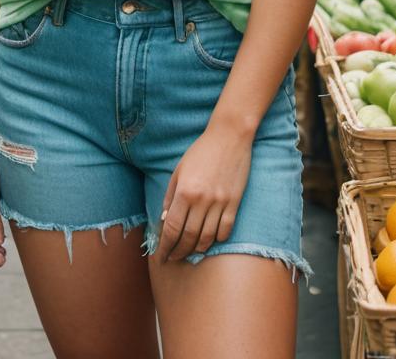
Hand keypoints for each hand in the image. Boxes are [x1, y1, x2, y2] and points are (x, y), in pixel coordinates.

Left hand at [155, 125, 252, 262]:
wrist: (229, 137)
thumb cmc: (201, 151)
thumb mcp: (179, 170)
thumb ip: (171, 196)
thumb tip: (165, 220)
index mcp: (185, 192)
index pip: (171, 229)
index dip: (165, 246)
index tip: (161, 256)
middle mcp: (202, 201)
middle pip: (188, 237)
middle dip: (178, 252)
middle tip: (173, 259)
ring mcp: (220, 203)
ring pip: (207, 238)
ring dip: (196, 250)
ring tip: (190, 253)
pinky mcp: (234, 203)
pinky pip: (225, 230)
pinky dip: (216, 240)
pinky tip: (209, 240)